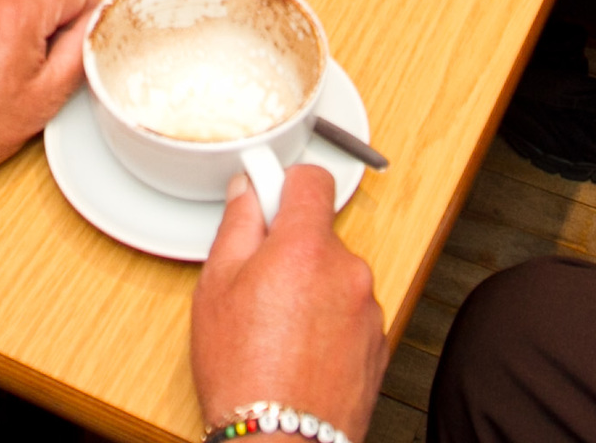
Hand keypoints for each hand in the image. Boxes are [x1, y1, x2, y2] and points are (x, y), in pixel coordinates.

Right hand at [193, 168, 386, 438]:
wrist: (280, 442)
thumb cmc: (242, 372)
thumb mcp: (217, 286)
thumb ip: (238, 224)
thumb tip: (249, 189)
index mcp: (307, 246)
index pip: (312, 179)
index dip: (285, 184)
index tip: (267, 198)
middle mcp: (348, 270)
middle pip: (320, 235)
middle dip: (291, 248)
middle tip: (256, 285)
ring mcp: (369, 309)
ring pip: (335, 277)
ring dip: (312, 289)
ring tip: (276, 331)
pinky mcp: (378, 343)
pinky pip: (350, 313)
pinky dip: (329, 323)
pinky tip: (299, 352)